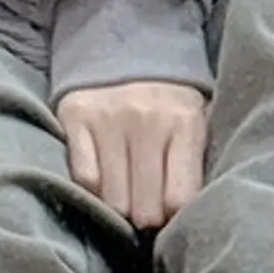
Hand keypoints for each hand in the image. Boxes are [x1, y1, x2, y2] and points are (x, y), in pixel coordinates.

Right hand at [57, 77, 210, 232]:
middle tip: (147, 210)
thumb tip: (184, 222)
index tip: (170, 216)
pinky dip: (94, 187)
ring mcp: (108, 117)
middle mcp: (146, 119)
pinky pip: (84, 178)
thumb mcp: (197, 126)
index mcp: (185, 122)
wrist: (133, 50)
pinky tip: (105, 179)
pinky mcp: (76, 116)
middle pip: (144, 208)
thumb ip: (193, 169)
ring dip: (120, 206)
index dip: (174, 219)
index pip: (178, 200)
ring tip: (128, 195)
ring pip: (112, 200)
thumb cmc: (171, 105)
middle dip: (146, 218)